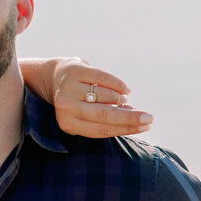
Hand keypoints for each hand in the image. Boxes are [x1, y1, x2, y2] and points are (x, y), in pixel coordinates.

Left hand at [22, 57, 152, 137]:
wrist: (50, 77)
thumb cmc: (74, 101)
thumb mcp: (81, 116)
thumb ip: (103, 120)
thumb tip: (135, 121)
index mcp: (68, 124)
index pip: (102, 130)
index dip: (126, 129)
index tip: (146, 126)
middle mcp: (66, 107)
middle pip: (105, 115)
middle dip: (131, 117)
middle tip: (149, 118)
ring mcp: (70, 88)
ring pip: (106, 96)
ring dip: (121, 99)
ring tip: (125, 100)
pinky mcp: (76, 70)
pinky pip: (104, 78)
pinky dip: (118, 84)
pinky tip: (125, 89)